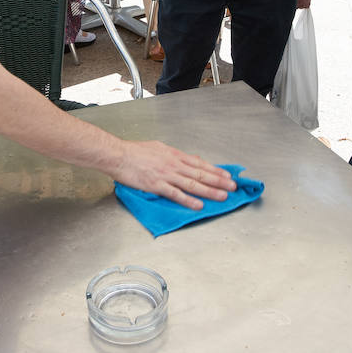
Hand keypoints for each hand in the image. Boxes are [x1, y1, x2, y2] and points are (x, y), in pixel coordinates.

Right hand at [112, 141, 235, 210]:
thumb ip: (174, 155)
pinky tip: (198, 205)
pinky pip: (176, 194)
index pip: (200, 163)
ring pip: (193, 184)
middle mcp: (174, 164)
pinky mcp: (157, 185)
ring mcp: (166, 175)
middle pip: (201, 173)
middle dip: (219, 181)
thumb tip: (187, 158)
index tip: (227, 175)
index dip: (215, 170)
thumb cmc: (135, 151)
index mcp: (174, 155)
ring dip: (209, 191)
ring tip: (222, 196)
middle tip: (232, 187)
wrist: (118, 155)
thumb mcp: (159, 148)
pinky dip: (188, 200)